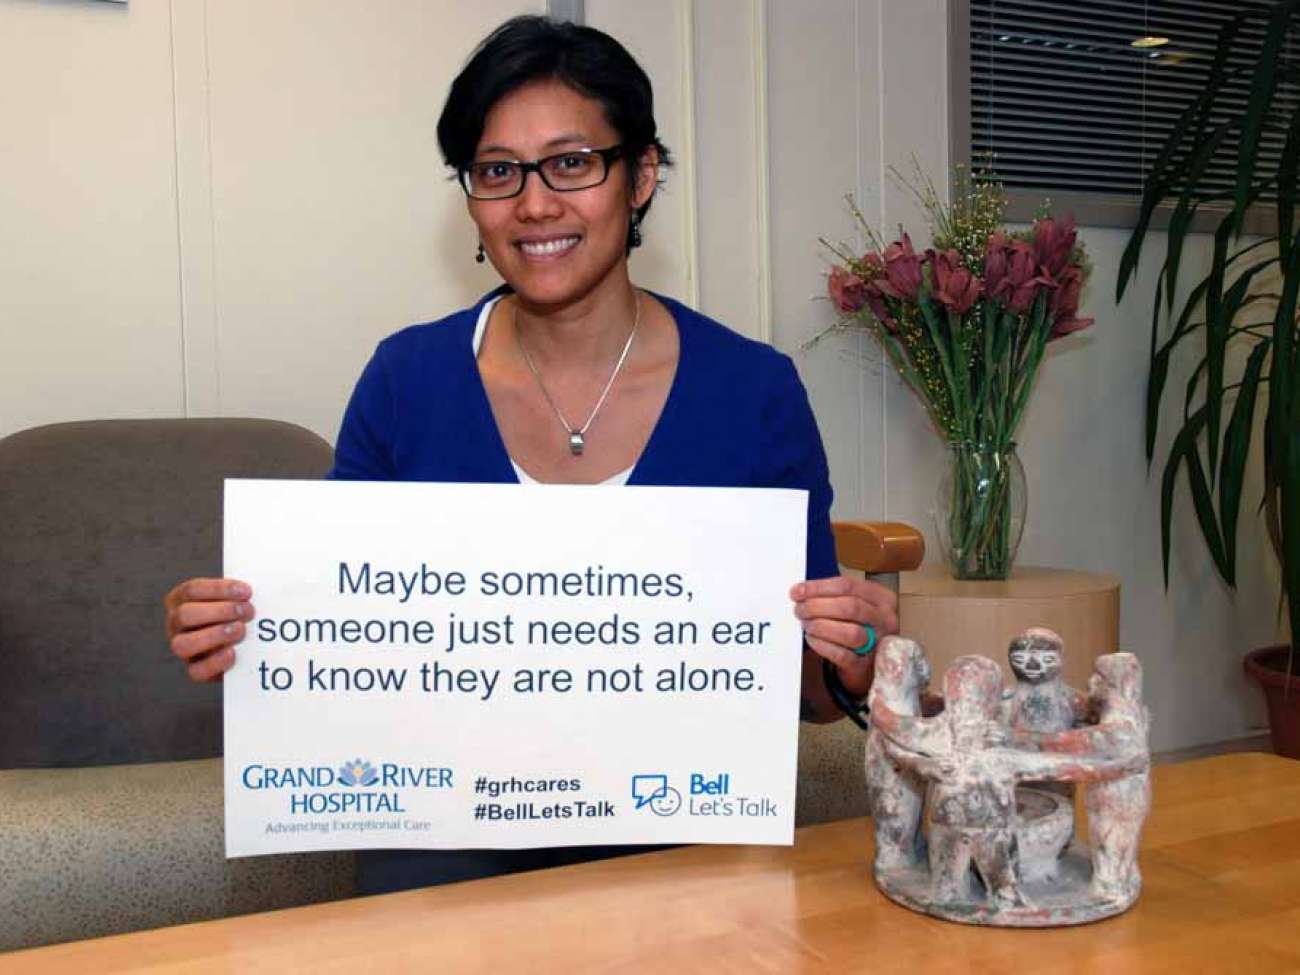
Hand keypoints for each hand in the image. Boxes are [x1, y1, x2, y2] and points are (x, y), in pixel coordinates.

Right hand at [163, 578, 255, 681]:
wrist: (244, 644)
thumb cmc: (239, 611)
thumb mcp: (236, 596)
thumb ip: (241, 592)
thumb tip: (256, 588)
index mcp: (181, 599)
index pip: (192, 590)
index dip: (219, 589)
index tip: (246, 592)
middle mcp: (176, 623)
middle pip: (185, 615)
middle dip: (219, 611)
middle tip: (248, 611)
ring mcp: (183, 647)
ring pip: (183, 644)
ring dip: (214, 635)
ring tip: (241, 630)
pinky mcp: (195, 669)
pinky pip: (196, 671)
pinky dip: (215, 662)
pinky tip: (233, 652)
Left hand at [790, 575, 898, 697]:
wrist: (870, 663)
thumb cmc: (858, 627)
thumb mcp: (855, 606)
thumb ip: (833, 596)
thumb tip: (801, 592)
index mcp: (883, 598)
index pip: (848, 586)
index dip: (818, 587)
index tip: (797, 591)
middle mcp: (885, 620)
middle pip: (850, 607)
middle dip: (818, 607)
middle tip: (799, 610)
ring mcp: (878, 644)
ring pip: (850, 632)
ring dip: (820, 626)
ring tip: (806, 624)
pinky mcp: (865, 666)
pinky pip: (842, 655)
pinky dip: (822, 645)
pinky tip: (811, 639)